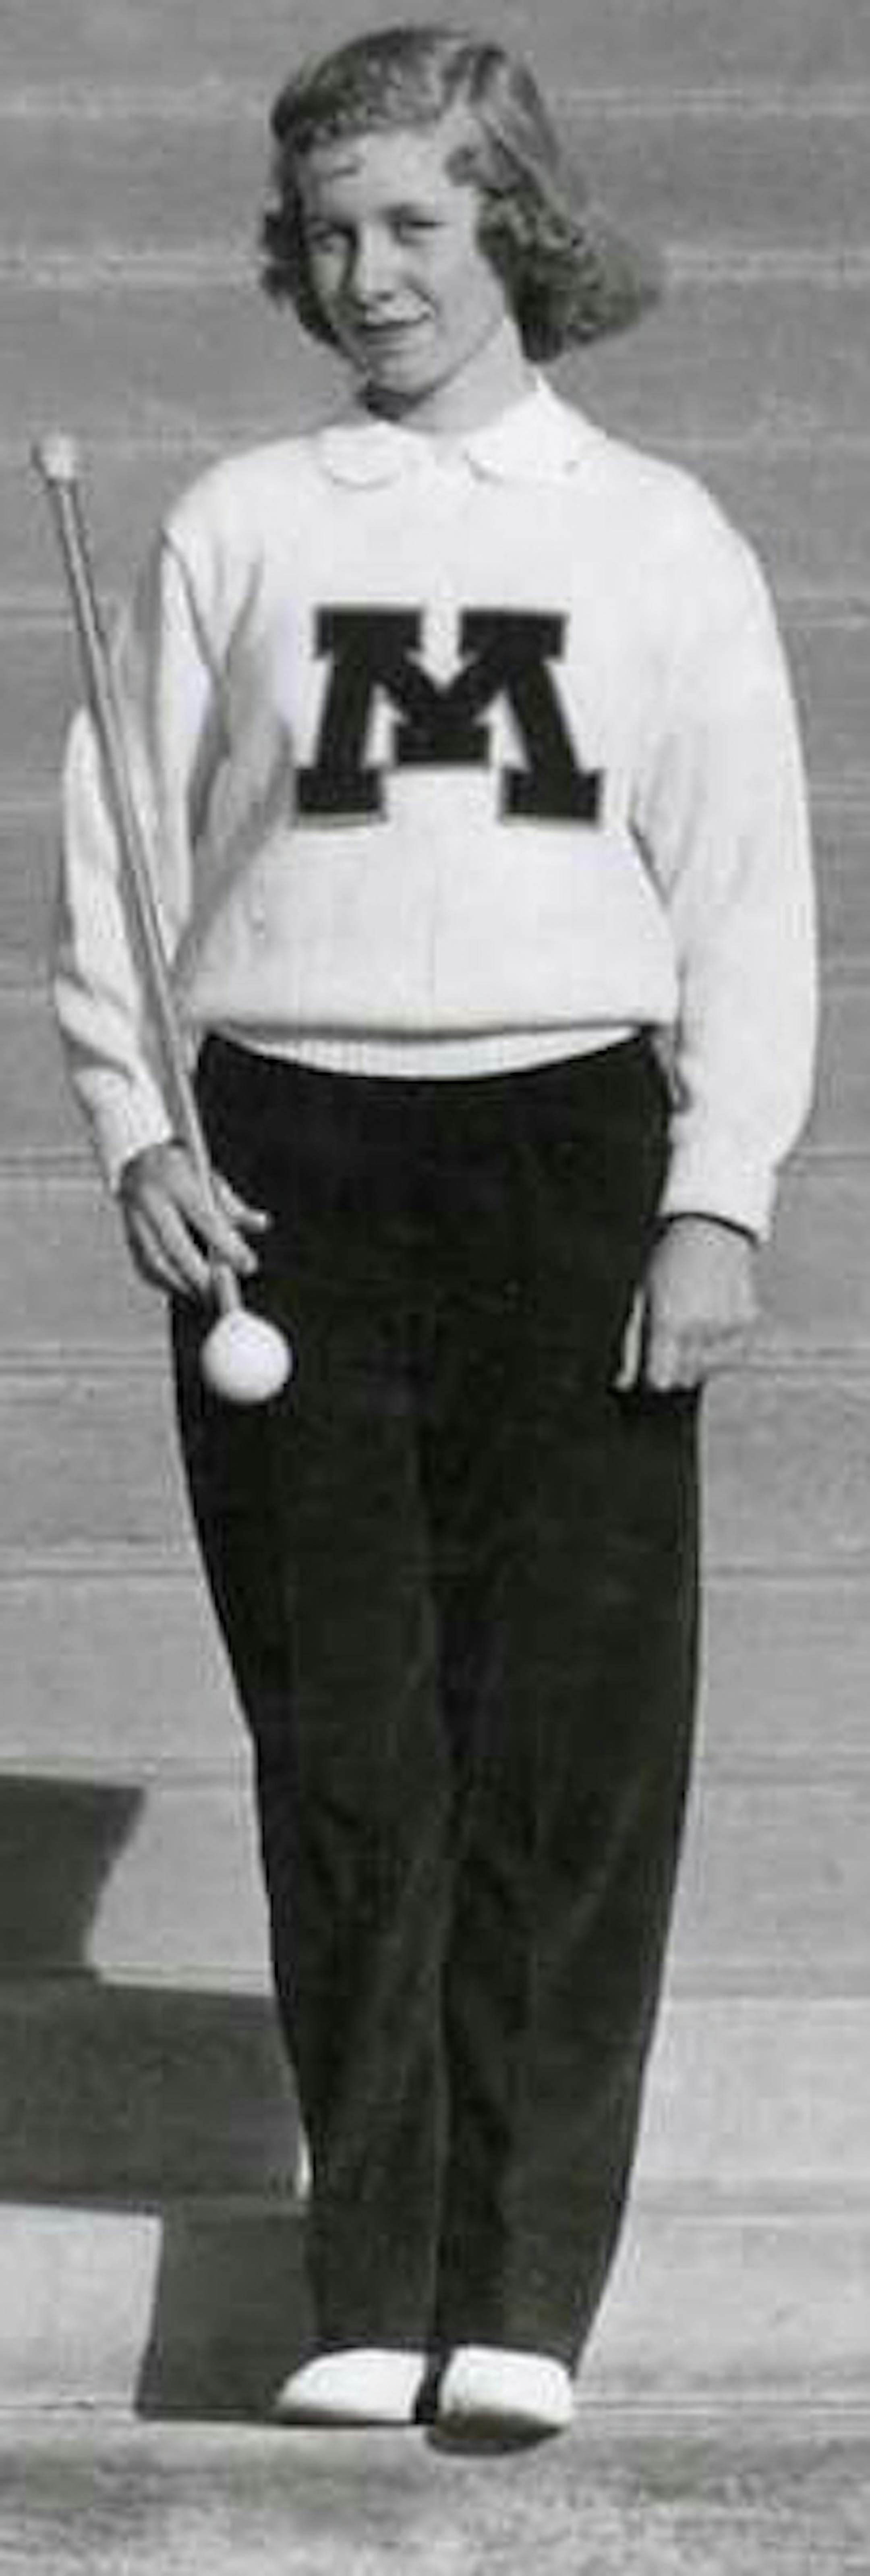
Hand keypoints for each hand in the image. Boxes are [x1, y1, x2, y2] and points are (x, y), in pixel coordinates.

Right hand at [118, 1140, 270, 1299]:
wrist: (137, 1158)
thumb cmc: (181, 1170)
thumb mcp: (209, 1177)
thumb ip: (234, 1205)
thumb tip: (262, 1224)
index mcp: (175, 1178)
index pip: (205, 1218)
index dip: (228, 1245)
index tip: (249, 1265)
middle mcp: (150, 1198)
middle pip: (175, 1247)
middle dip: (201, 1275)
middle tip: (223, 1293)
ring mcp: (133, 1218)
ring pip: (156, 1262)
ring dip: (182, 1285)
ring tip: (205, 1295)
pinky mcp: (126, 1233)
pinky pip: (143, 1265)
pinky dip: (164, 1282)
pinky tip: (183, 1288)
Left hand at [617, 1215, 758, 1392]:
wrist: (712, 1226)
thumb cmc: (667, 1260)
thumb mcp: (641, 1296)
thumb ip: (633, 1343)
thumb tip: (622, 1385)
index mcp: (669, 1323)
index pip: (661, 1381)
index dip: (653, 1379)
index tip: (651, 1369)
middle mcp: (700, 1330)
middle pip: (686, 1378)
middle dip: (675, 1368)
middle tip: (671, 1339)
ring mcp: (728, 1328)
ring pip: (710, 1368)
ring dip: (698, 1357)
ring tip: (692, 1322)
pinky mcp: (747, 1322)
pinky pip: (731, 1351)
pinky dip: (720, 1343)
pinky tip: (712, 1315)